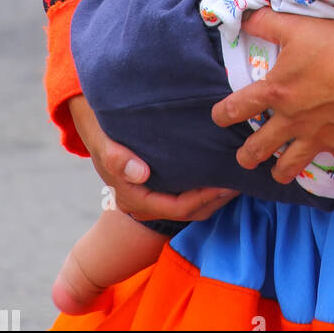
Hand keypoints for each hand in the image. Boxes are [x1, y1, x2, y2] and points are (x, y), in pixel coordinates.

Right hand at [68, 95, 237, 222]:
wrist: (93, 121)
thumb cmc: (99, 129)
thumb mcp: (102, 141)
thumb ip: (116, 157)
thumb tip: (141, 174)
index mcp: (133, 197)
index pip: (177, 208)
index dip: (204, 199)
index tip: (226, 184)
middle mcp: (144, 202)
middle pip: (188, 211)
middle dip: (215, 199)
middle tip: (241, 181)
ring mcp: (151, 195)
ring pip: (190, 204)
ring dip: (213, 194)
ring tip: (236, 176)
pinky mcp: (158, 184)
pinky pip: (186, 192)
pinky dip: (204, 185)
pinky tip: (219, 169)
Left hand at [211, 9, 333, 188]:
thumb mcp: (298, 27)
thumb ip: (267, 23)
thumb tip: (242, 17)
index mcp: (276, 92)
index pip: (237, 107)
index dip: (222, 114)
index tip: (218, 117)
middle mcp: (292, 121)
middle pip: (259, 147)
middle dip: (247, 155)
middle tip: (245, 158)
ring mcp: (319, 138)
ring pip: (291, 166)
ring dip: (282, 172)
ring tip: (279, 173)